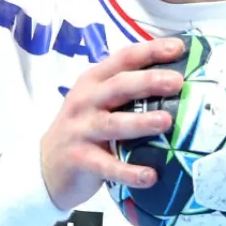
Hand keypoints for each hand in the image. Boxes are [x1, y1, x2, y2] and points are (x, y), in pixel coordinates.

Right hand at [40, 38, 185, 210]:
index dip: (150, 51)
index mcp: (93, 81)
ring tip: (165, 122)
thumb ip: (127, 90)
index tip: (178, 47)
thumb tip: (177, 80)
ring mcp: (80, 130)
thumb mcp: (98, 101)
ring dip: (140, 122)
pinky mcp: (79, 159)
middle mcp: (86, 100)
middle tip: (176, 82)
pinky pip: (107, 166)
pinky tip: (150, 177)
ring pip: (113, 124)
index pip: (123, 59)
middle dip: (148, 82)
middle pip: (119, 86)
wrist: (46, 166)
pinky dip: (129, 172)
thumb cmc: (85, 127)